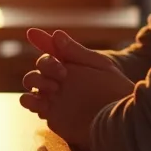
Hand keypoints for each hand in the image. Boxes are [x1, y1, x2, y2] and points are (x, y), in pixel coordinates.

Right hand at [19, 29, 132, 147]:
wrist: (120, 117)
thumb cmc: (114, 88)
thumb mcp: (98, 65)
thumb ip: (76, 51)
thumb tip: (56, 34)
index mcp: (68, 65)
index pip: (50, 50)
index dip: (40, 40)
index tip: (33, 33)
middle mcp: (57, 80)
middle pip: (39, 68)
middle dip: (46, 65)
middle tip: (63, 73)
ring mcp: (52, 97)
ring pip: (31, 86)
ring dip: (35, 82)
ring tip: (53, 88)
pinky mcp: (51, 114)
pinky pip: (32, 105)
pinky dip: (30, 101)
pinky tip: (41, 101)